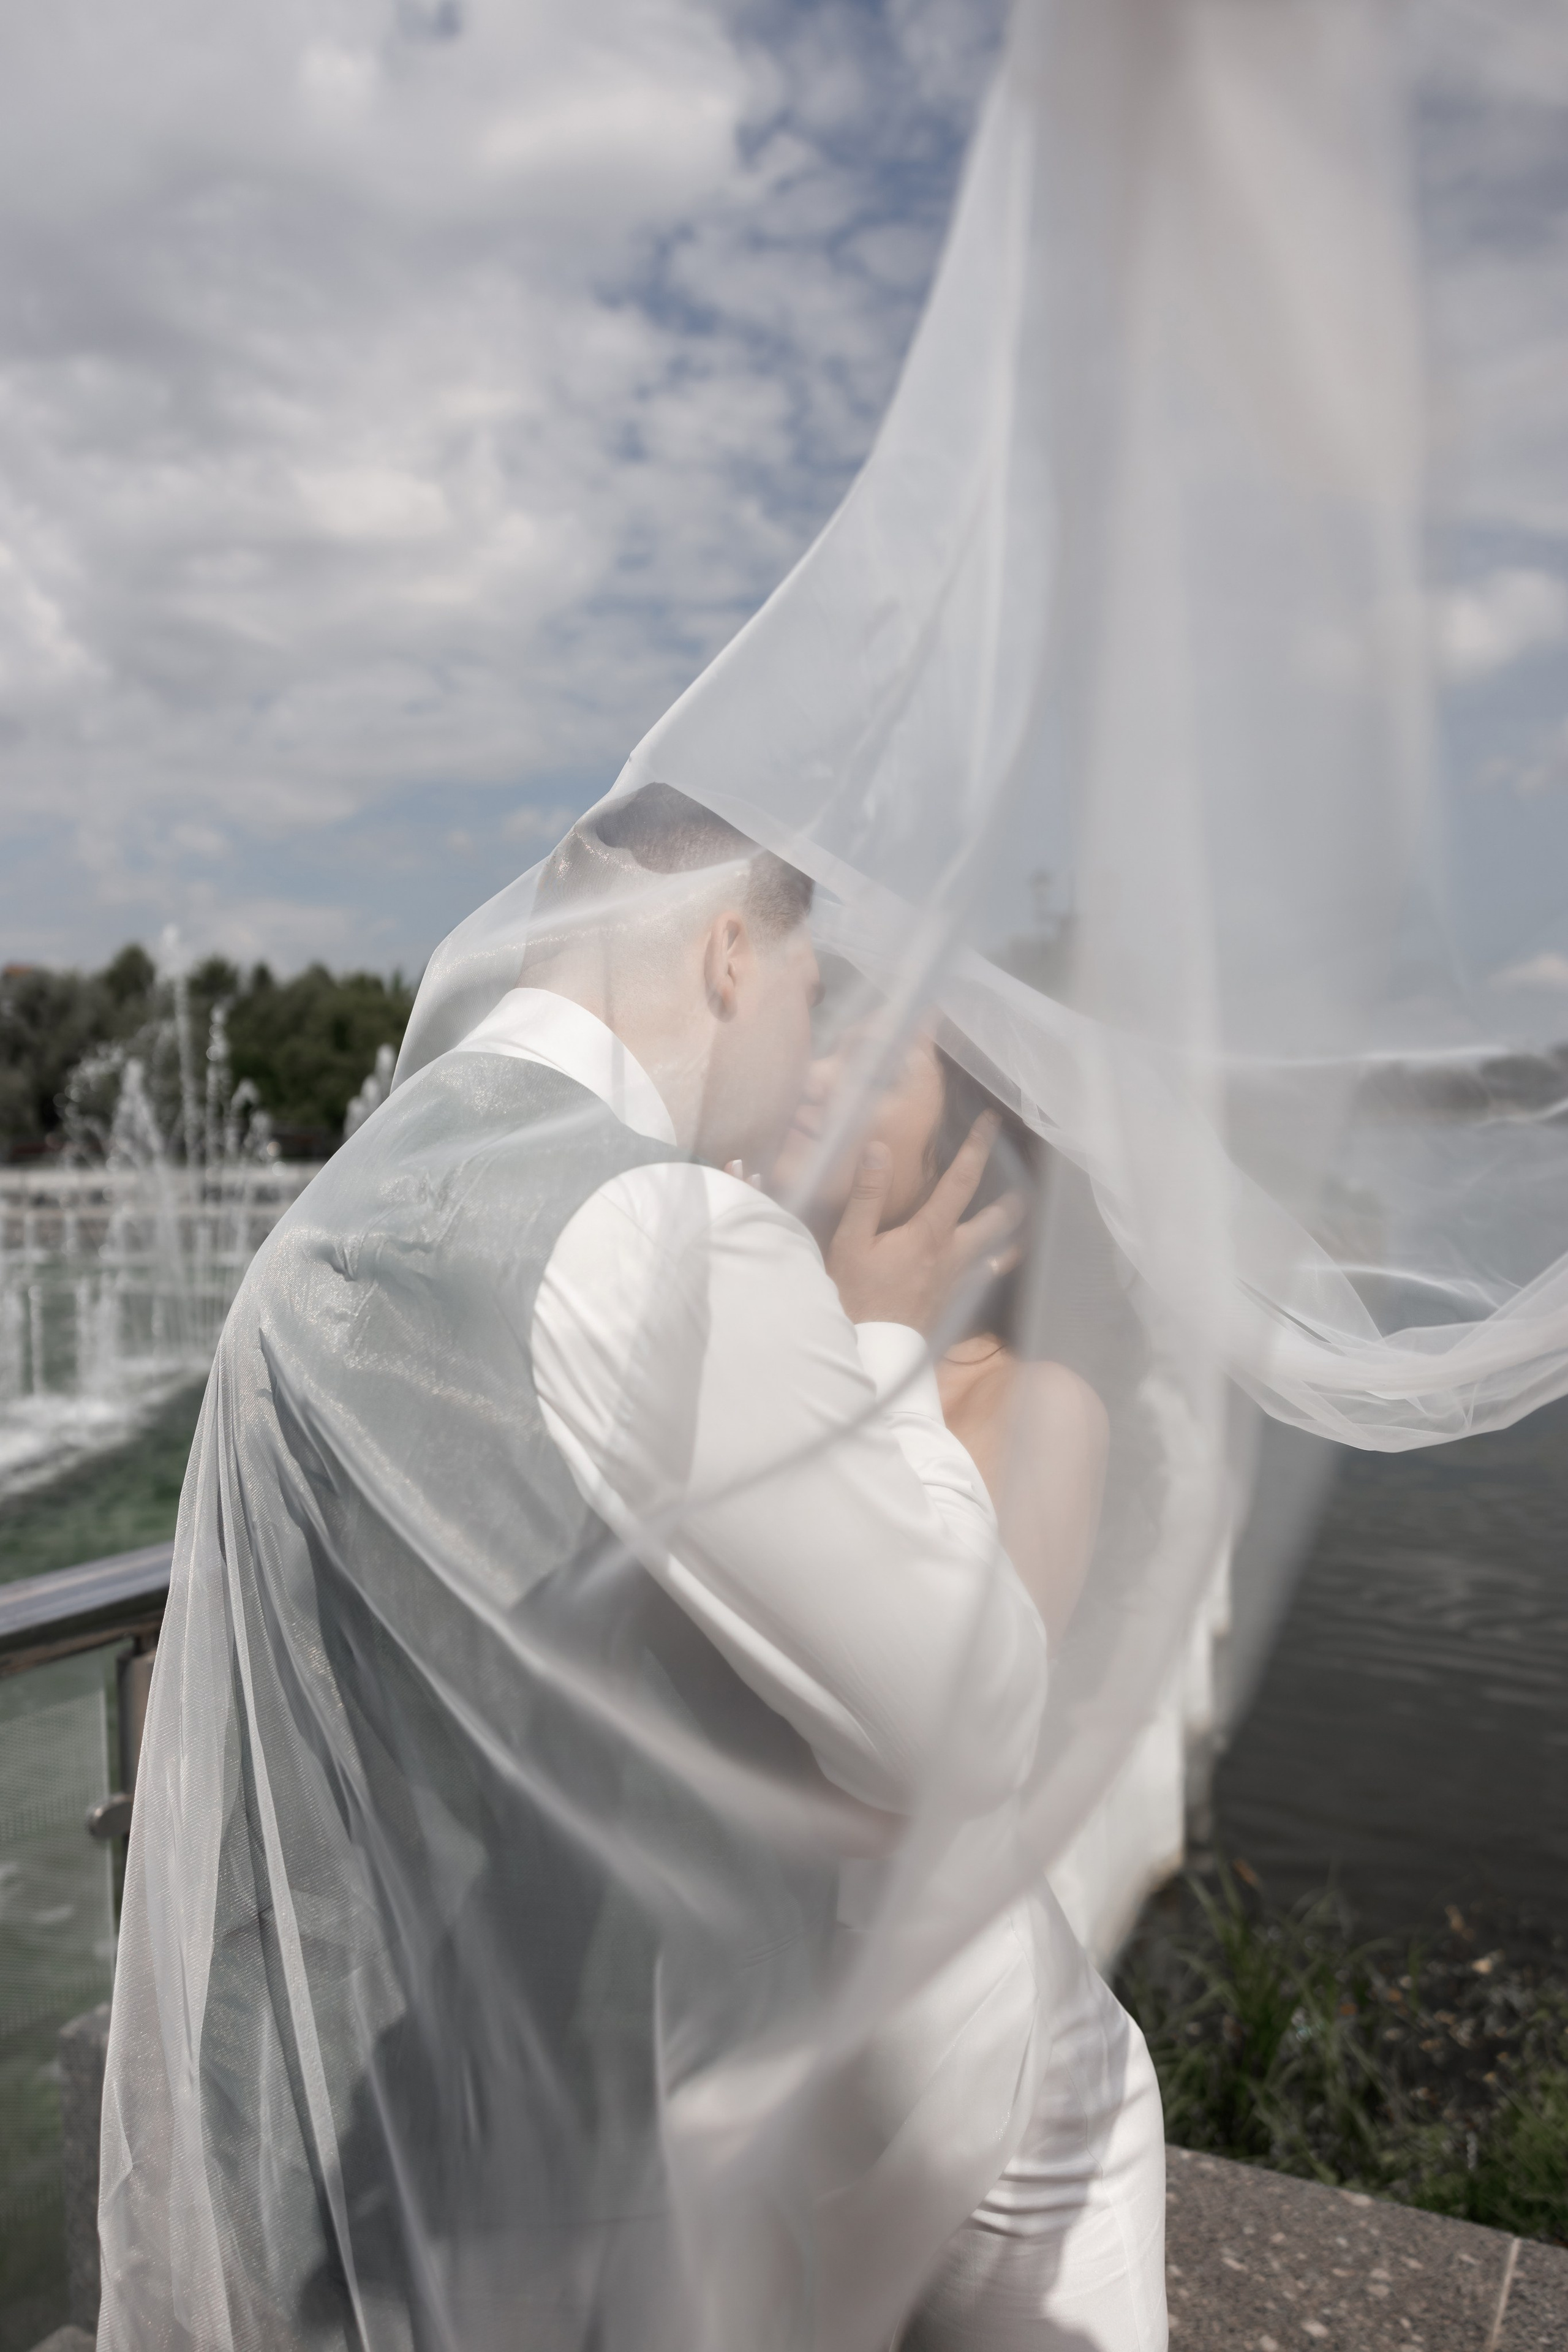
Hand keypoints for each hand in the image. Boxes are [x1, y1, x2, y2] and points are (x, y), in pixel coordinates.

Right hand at [825, 1113, 1022, 1335]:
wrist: (871, 1352)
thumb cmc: (856, 1298)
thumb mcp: (850, 1243)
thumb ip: (867, 1195)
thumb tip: (878, 1149)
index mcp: (930, 1235)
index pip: (961, 1181)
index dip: (977, 1148)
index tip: (990, 1122)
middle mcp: (953, 1255)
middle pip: (995, 1221)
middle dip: (1012, 1199)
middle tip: (1025, 1181)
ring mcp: (957, 1282)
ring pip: (996, 1253)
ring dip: (1009, 1234)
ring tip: (1023, 1222)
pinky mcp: (952, 1303)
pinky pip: (982, 1279)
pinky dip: (994, 1266)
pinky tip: (994, 1265)